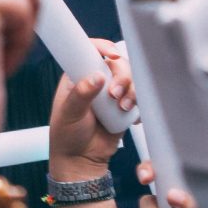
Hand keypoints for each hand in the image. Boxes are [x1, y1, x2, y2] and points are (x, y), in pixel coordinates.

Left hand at [48, 40, 134, 174]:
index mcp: (76, 76)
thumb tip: (96, 77)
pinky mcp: (124, 107)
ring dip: (133, 91)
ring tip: (123, 108)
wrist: (82, 160)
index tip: (113, 55)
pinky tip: (131, 118)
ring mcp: (111, 94)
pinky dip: (140, 105)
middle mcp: (95, 81)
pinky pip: (140, 98)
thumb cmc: (67, 136)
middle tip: (115, 95)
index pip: (90, 51)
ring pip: (132, 80)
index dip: (103, 48)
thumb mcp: (69, 114)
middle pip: (118, 64)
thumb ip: (81, 95)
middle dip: (123, 76)